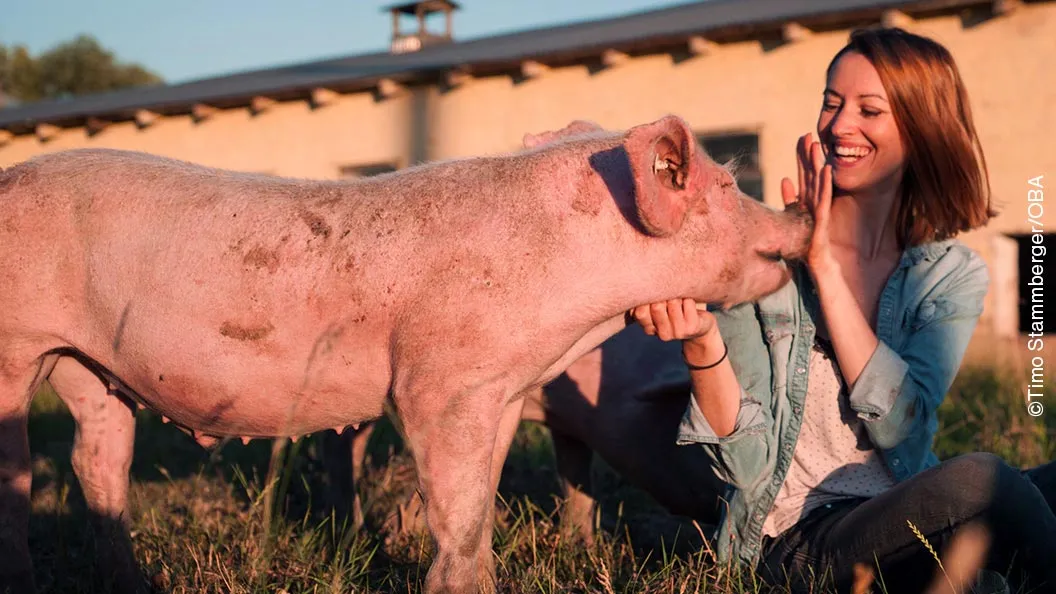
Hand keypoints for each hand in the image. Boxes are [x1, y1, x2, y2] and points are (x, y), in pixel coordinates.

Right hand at [628, 298, 716, 342]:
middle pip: (656, 306)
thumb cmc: (676, 310)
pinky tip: (690, 302)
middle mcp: (662, 334)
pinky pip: (687, 302)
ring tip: (680, 298)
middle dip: (663, 294)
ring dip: (678, 295)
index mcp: (650, 329)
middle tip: (671, 294)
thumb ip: (648, 298)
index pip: (640, 313)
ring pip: (673, 302)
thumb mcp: (658, 306)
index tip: (654, 291)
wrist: (702, 326)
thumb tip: (643, 277)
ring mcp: (677, 332)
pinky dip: (689, 297)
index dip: (646, 298)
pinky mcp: (691, 327)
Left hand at [781, 133, 834, 272]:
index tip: (801, 138)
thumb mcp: (793, 216)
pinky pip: (823, 199)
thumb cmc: (805, 241)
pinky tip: (825, 169)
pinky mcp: (822, 220)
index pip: (805, 173)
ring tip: (816, 146)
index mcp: (807, 199)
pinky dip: (825, 184)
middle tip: (808, 134)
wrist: (816, 262)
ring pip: (819, 183)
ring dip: (818, 164)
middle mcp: (815, 201)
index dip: (802, 156)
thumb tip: (785, 179)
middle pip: (812, 174)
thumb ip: (790, 198)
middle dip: (810, 155)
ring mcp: (819, 209)